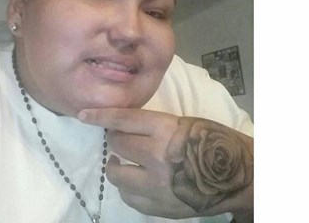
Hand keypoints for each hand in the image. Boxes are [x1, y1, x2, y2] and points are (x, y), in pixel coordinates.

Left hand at [78, 108, 252, 220]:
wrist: (239, 175)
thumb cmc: (213, 141)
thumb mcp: (183, 123)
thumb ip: (153, 126)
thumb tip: (124, 128)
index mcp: (166, 130)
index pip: (124, 120)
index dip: (101, 116)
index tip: (83, 114)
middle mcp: (158, 156)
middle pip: (118, 146)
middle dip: (116, 140)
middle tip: (122, 140)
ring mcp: (158, 185)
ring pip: (118, 176)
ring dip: (117, 166)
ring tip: (123, 164)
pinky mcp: (161, 207)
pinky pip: (130, 198)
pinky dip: (129, 188)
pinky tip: (137, 182)